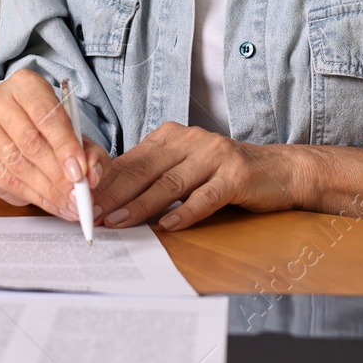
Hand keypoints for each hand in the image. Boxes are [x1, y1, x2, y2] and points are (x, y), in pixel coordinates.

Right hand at [0, 69, 109, 219]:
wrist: (21, 125)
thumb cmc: (51, 128)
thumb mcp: (77, 133)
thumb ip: (90, 153)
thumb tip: (90, 175)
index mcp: (25, 84)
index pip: (45, 115)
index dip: (64, 145)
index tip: (79, 173)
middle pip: (29, 142)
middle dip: (56, 176)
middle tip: (77, 199)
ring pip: (14, 164)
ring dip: (44, 191)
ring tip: (66, 205)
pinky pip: (0, 179)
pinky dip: (26, 195)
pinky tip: (46, 202)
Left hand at [92, 122, 297, 231]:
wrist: (280, 170)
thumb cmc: (224, 173)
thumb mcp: (185, 167)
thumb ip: (153, 175)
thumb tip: (109, 196)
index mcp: (171, 136)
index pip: (131, 160)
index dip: (105, 182)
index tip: (83, 201)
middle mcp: (191, 140)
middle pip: (144, 170)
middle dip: (114, 194)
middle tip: (92, 214)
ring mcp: (214, 155)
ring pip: (170, 183)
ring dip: (141, 205)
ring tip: (118, 221)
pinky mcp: (236, 175)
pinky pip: (206, 196)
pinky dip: (185, 212)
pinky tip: (167, 226)